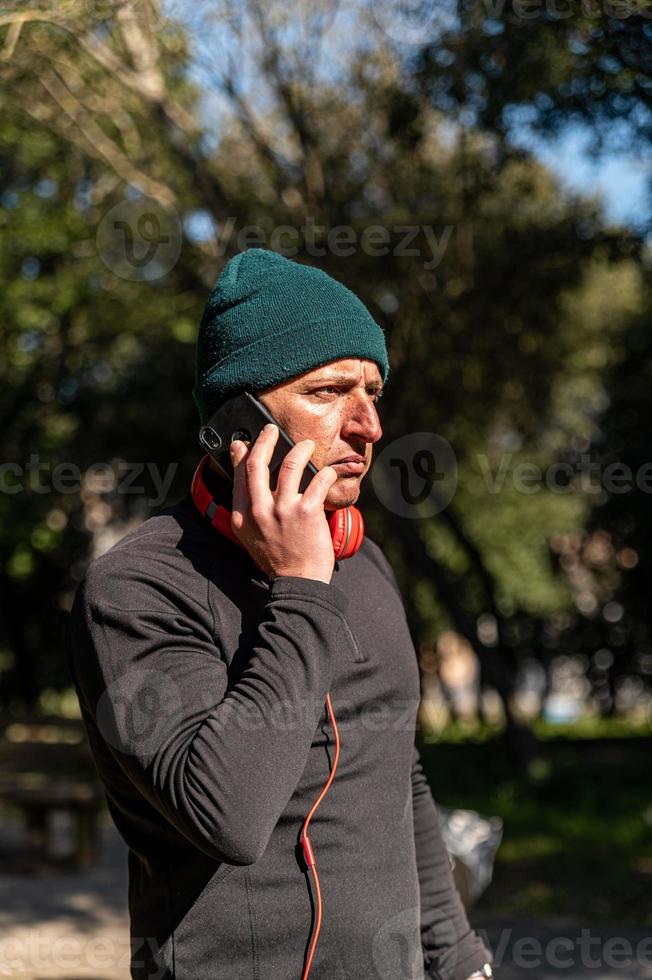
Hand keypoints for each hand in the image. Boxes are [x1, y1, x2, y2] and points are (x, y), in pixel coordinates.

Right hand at [229, 423, 339, 584]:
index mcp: (241, 516)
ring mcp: (283, 510)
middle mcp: (259, 511)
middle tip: (272, 430)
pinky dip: (325, 473)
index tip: (244, 442)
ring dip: (300, 449)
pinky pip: (317, 481)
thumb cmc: (277, 559)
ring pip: (290, 465)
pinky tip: (328, 472)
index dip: (241, 454)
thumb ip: (248, 509)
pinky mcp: (307, 512)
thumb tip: (248, 482)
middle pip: (258, 464)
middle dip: (265, 441)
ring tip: (306, 445)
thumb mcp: (251, 536)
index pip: (239, 476)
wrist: (298, 582)